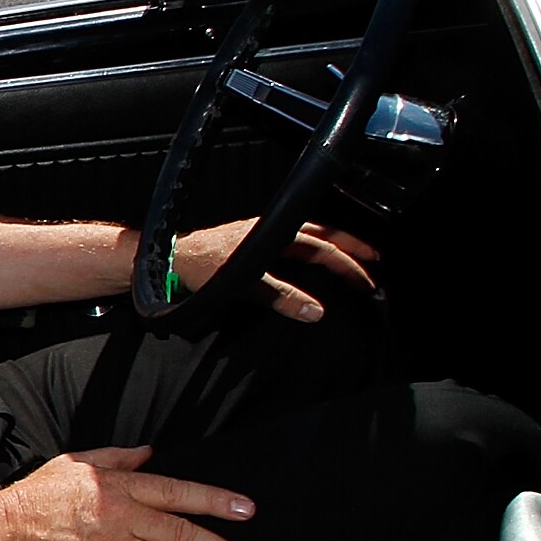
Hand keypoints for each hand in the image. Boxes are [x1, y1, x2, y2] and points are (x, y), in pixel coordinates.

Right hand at [0, 446, 260, 540]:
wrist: (3, 530)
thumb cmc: (37, 495)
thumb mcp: (76, 462)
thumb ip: (116, 458)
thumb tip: (148, 453)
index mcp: (121, 486)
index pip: (178, 492)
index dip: (215, 501)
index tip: (247, 511)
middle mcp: (124, 516)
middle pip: (184, 535)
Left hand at [173, 218, 378, 321]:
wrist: (166, 258)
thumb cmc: (198, 266)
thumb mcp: (243, 284)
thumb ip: (280, 296)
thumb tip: (316, 311)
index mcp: (274, 234)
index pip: (323, 248)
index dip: (348, 265)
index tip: (366, 282)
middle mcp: (269, 229)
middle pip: (322, 232)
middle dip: (350, 245)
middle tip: (374, 259)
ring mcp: (259, 233)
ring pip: (307, 232)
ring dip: (332, 243)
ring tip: (351, 255)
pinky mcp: (248, 241)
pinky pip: (289, 239)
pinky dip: (308, 246)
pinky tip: (308, 258)